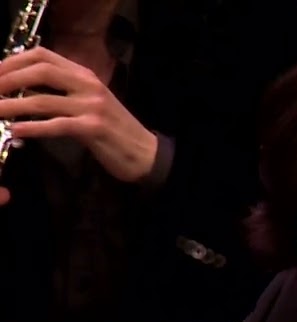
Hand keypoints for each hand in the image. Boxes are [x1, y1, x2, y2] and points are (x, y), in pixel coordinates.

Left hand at [0, 46, 157, 197]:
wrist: (145, 153)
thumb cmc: (114, 131)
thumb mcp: (88, 104)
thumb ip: (61, 94)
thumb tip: (22, 92)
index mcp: (85, 75)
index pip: (44, 55)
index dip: (13, 61)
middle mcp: (89, 85)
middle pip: (41, 71)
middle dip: (8, 79)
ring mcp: (92, 106)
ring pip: (43, 100)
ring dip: (12, 106)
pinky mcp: (95, 129)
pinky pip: (57, 125)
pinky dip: (33, 128)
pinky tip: (16, 131)